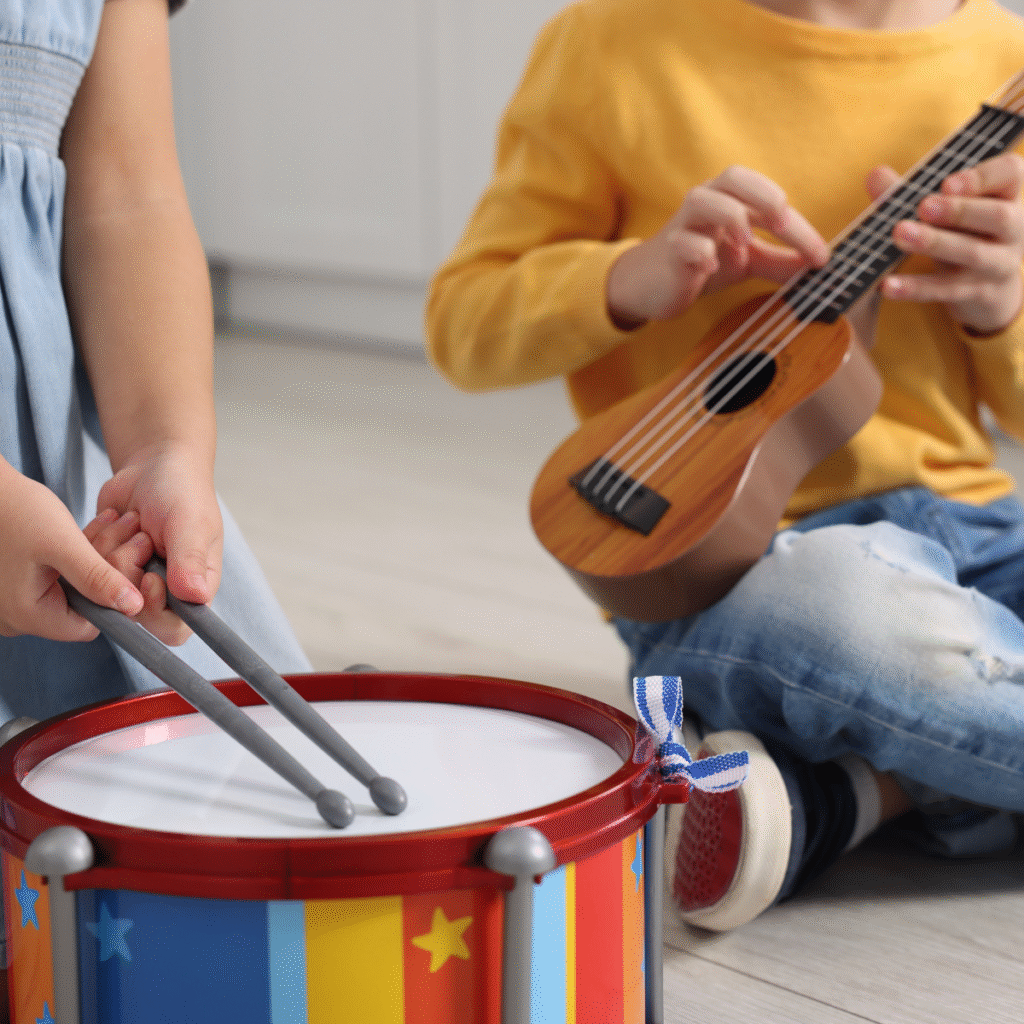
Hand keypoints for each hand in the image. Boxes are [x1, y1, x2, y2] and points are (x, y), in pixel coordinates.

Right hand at [0, 464, 144, 639]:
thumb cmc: (14, 509)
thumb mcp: (62, 543)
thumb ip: (98, 577)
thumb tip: (134, 607)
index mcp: (26, 615)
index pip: (91, 622)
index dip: (116, 594)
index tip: (135, 561)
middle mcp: (18, 615)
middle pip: (86, 601)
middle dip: (112, 565)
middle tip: (133, 531)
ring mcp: (18, 598)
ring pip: (78, 584)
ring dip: (102, 553)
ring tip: (121, 521)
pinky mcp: (21, 581)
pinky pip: (63, 574)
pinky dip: (84, 552)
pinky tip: (101, 524)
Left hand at [97, 441, 222, 644]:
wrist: (153, 464)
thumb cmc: (182, 491)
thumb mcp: (190, 523)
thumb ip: (191, 561)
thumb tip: (196, 598)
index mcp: (193, 586)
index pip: (175, 628)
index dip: (156, 611)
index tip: (149, 577)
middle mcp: (163, 589)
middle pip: (131, 611)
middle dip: (127, 570)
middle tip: (141, 539)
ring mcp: (131, 577)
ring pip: (102, 589)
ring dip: (111, 549)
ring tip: (132, 522)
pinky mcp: (104, 564)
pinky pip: (82, 568)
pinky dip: (94, 540)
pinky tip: (113, 520)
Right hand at [606, 165, 829, 328]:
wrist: (655, 284)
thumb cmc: (704, 262)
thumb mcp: (748, 261)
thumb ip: (781, 261)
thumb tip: (818, 266)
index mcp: (731, 200)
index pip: (768, 200)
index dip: (798, 226)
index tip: (821, 256)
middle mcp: (708, 203)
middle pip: (733, 177)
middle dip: (763, 195)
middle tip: (783, 222)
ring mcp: (685, 225)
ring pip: (702, 200)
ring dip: (729, 216)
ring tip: (745, 244)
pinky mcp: (669, 250)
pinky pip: (682, 241)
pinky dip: (700, 251)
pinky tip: (711, 268)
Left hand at [874, 154, 1023, 333]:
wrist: (988, 291)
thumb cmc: (962, 235)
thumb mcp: (944, 211)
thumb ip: (910, 193)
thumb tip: (875, 175)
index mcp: (1007, 195)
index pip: (1010, 173)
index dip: (982, 177)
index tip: (947, 183)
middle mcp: (1012, 228)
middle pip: (997, 215)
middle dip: (959, 210)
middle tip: (923, 206)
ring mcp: (999, 263)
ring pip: (972, 253)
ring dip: (935, 243)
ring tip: (900, 234)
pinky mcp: (979, 294)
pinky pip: (947, 290)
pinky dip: (916, 287)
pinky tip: (887, 284)